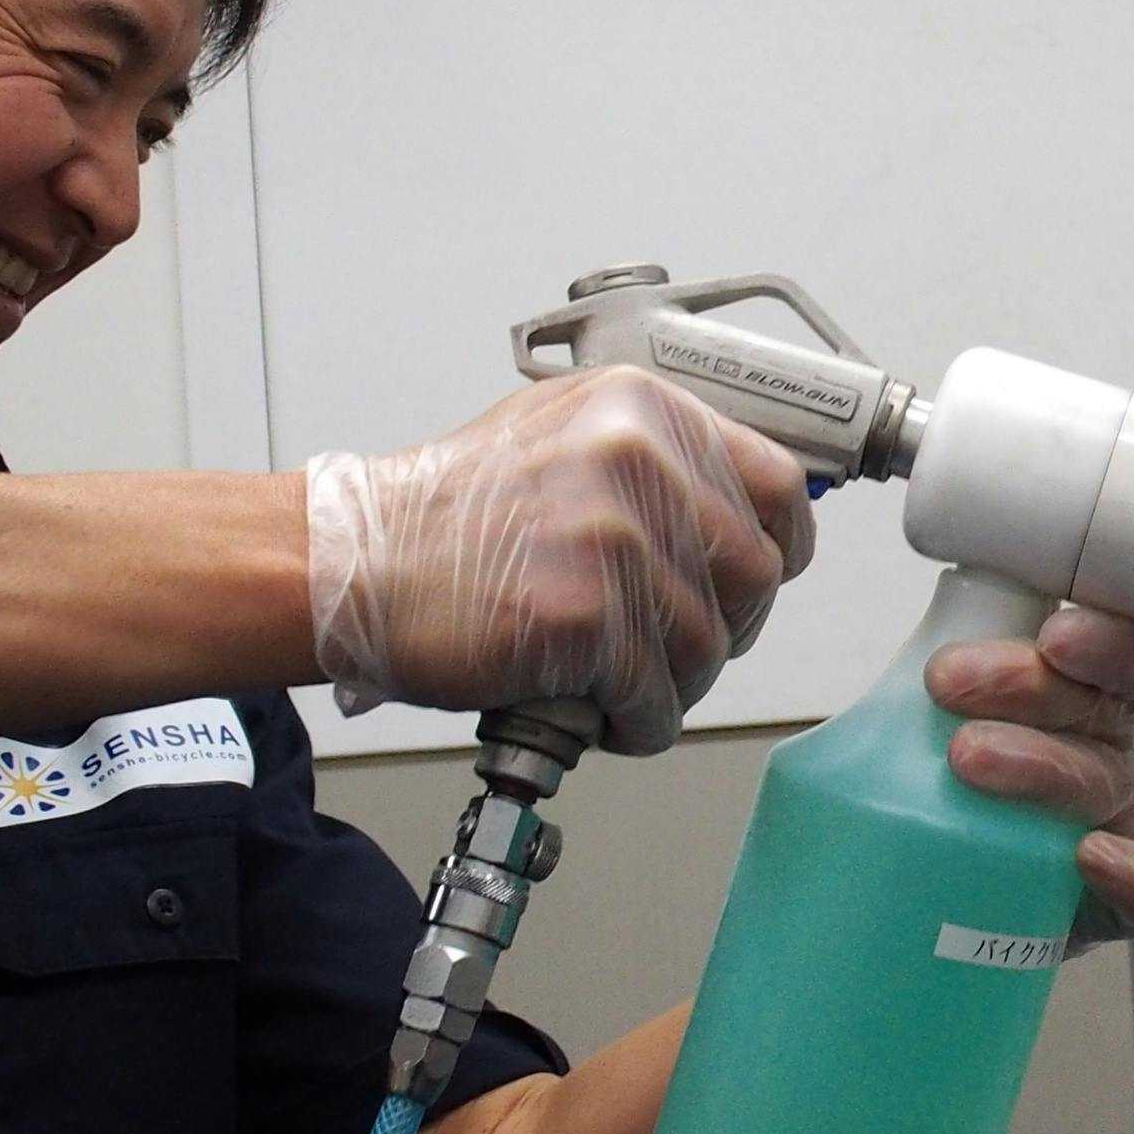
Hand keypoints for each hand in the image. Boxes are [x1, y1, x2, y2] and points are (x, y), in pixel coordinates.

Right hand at [305, 369, 813, 751]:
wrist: (356, 565)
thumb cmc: (450, 519)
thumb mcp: (566, 439)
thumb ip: (655, 465)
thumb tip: (736, 515)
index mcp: (642, 410)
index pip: (777, 482)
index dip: (776, 546)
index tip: (752, 580)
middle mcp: (637, 460)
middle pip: (753, 573)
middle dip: (722, 627)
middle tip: (670, 646)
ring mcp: (613, 538)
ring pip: (708, 646)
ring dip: (672, 684)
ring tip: (620, 684)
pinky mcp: (585, 618)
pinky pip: (656, 696)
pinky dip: (638, 723)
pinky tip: (603, 714)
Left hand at [930, 606, 1133, 943]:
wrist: (970, 905)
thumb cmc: (963, 792)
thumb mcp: (941, 717)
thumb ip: (923, 677)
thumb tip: (827, 642)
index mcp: (1101, 686)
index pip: (1126, 642)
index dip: (1102, 632)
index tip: (1049, 632)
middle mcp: (1130, 746)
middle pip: (1110, 704)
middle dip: (1033, 685)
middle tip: (950, 682)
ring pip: (1113, 785)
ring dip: (1046, 764)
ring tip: (970, 757)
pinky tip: (1090, 858)